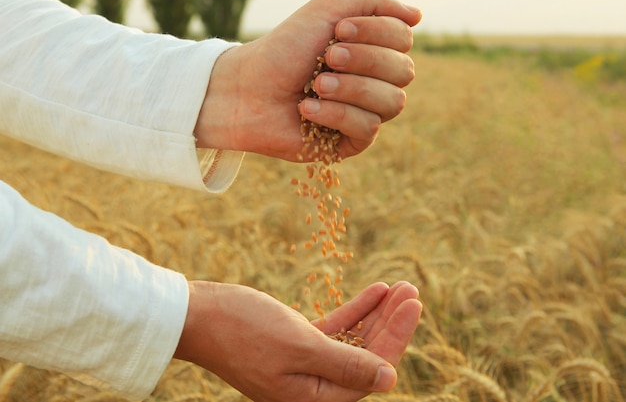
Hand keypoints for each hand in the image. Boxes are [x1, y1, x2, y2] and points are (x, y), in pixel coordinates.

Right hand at [173, 281, 421, 401]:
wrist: (198, 316)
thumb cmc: (244, 331)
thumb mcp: (300, 347)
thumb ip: (346, 365)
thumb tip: (388, 379)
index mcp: (313, 398)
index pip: (370, 373)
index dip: (395, 338)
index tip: (413, 305)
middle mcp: (312, 387)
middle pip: (366, 356)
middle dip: (390, 323)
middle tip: (412, 292)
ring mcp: (304, 365)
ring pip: (353, 340)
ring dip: (376, 314)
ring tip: (398, 287)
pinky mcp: (296, 344)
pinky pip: (335, 329)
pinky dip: (354, 311)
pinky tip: (374, 291)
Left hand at [194, 0, 421, 160]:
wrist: (247, 89)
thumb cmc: (283, 50)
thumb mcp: (326, 12)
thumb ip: (373, 4)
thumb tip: (418, 16)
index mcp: (371, 50)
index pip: (403, 40)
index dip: (377, 33)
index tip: (338, 30)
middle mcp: (373, 82)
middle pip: (404, 71)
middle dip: (364, 60)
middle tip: (326, 58)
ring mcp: (364, 113)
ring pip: (392, 102)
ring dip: (351, 88)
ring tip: (316, 85)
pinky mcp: (350, 143)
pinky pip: (368, 128)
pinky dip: (337, 114)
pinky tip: (308, 110)